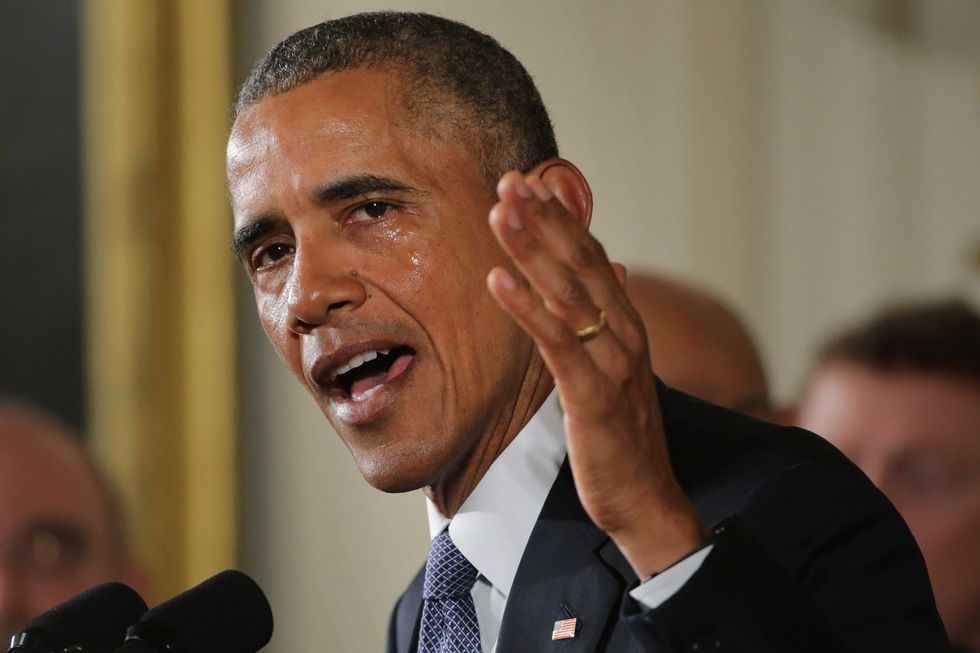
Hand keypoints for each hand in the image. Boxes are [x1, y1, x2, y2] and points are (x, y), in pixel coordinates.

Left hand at [486, 163, 708, 576]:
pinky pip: (557, 344)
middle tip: (509, 180)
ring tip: (500, 212)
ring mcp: (612, 363)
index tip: (531, 183)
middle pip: (581, 264)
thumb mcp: (618, 371)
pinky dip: (527, 308)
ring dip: (532, 249)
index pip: (593, 259)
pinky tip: (498, 280)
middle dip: (544, 219)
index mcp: (626, 326)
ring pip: (568, 293)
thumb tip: (614, 269)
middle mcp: (624, 334)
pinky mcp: (594, 396)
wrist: (648, 500)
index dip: (562, 220)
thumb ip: (611, 318)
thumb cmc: (624, 438)